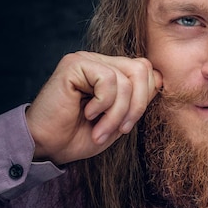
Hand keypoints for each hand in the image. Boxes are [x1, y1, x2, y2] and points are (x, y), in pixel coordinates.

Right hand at [25, 51, 161, 164]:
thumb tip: (160, 79)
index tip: (127, 126)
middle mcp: (100, 61)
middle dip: (137, 106)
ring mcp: (87, 60)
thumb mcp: (119, 120)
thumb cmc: (80, 136)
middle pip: (141, 69)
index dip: (145, 98)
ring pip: (125, 80)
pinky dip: (103, 104)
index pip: (146, 70)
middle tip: (120, 130)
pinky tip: (87, 113)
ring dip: (116, 113)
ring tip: (100, 131)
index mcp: (112, 71)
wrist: (48, 147)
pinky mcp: (74, 64)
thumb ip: (138, 100)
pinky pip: (107, 80)